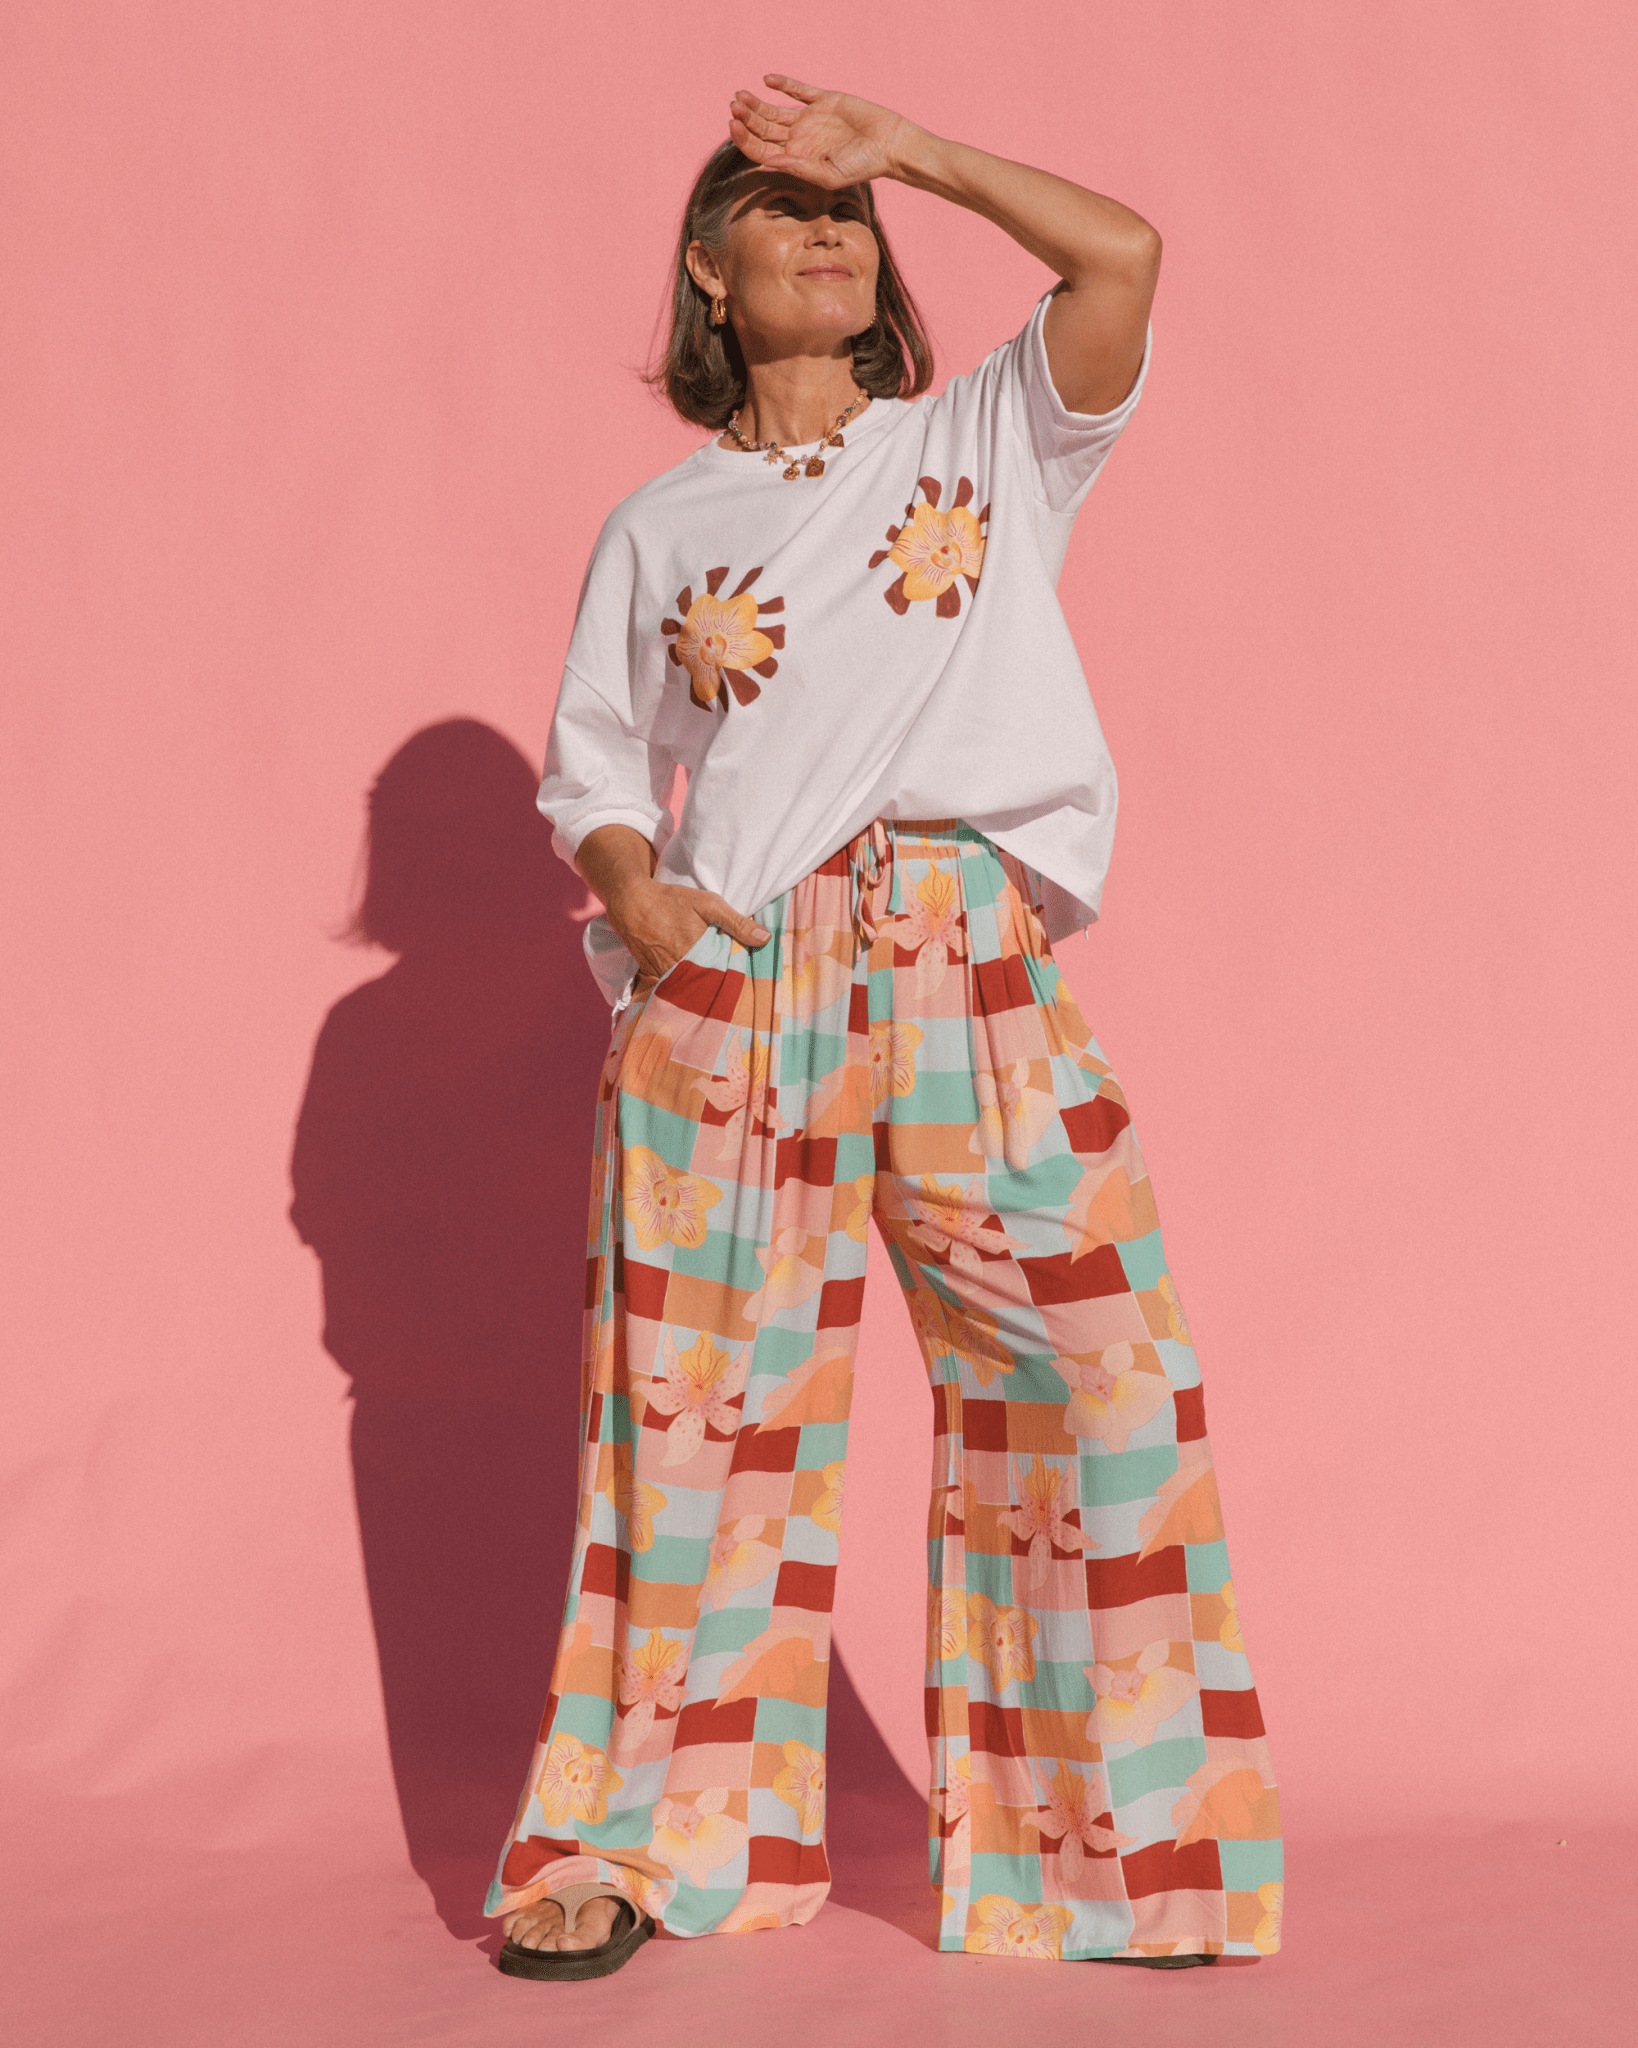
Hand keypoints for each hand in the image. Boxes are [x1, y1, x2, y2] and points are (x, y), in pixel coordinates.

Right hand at [606, 875, 769, 980]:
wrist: (630, 901)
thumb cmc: (671, 900)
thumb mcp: (708, 904)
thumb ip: (737, 923)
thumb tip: (765, 939)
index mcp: (696, 954)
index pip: (722, 977)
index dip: (733, 979)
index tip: (743, 979)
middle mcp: (677, 969)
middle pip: (704, 986)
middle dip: (716, 986)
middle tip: (730, 985)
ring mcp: (661, 974)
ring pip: (687, 987)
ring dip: (699, 986)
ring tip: (711, 984)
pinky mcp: (651, 974)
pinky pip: (671, 985)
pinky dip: (682, 983)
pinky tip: (691, 979)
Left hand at [728, 75, 917, 189]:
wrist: (889, 144)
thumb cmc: (862, 167)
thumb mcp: (829, 175)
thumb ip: (799, 168)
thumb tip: (768, 163)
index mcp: (797, 160)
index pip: (763, 152)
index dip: (745, 140)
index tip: (734, 126)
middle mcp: (800, 140)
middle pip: (764, 130)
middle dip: (747, 119)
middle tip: (734, 107)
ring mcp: (810, 119)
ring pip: (775, 111)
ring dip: (757, 104)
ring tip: (741, 96)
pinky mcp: (823, 100)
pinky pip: (798, 90)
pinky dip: (783, 84)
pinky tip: (767, 80)